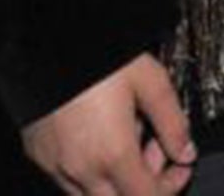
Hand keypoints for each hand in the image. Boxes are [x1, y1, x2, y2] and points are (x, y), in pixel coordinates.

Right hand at [21, 53, 194, 195]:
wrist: (46, 42)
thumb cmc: (98, 59)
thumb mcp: (151, 82)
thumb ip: (173, 122)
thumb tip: (186, 152)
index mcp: (112, 155)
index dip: (171, 186)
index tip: (181, 164)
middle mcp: (80, 170)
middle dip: (146, 184)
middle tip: (157, 148)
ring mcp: (54, 166)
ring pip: (92, 195)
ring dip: (117, 178)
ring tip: (130, 135)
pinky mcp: (38, 156)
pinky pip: (68, 180)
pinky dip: (92, 170)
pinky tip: (102, 134)